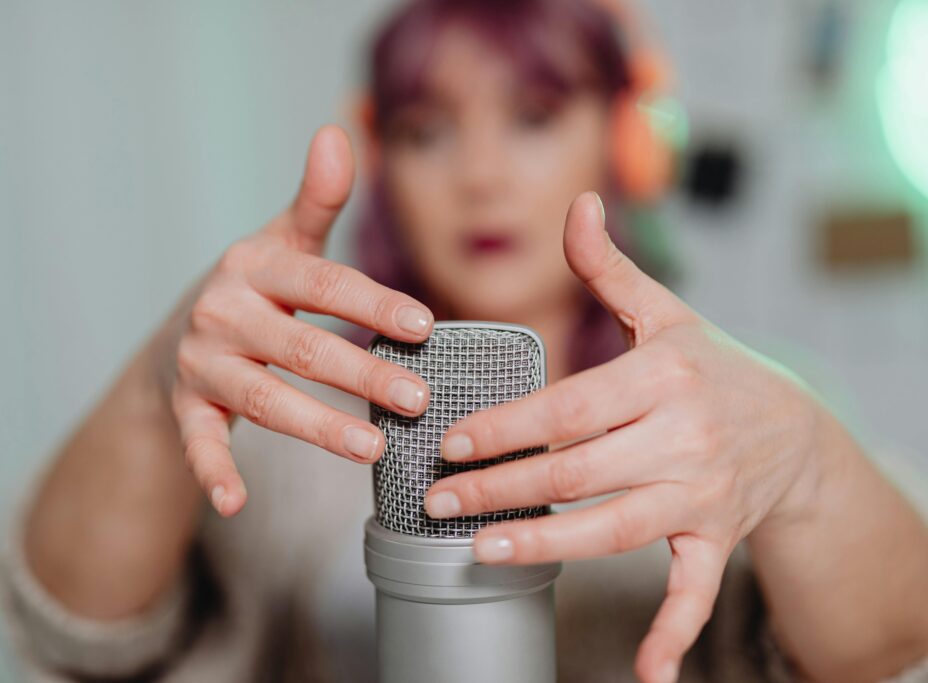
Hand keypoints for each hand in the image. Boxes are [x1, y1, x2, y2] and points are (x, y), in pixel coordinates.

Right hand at [155, 126, 432, 516]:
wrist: (176, 342)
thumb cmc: (251, 291)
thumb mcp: (281, 243)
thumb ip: (317, 199)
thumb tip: (339, 129)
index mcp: (252, 266)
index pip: (321, 283)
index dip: (373, 303)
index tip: (426, 326)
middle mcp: (221, 312)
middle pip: (301, 346)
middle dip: (363, 373)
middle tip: (420, 398)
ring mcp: (200, 364)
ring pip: (263, 398)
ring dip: (317, 425)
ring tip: (373, 449)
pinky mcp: (185, 410)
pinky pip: (198, 443)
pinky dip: (213, 472)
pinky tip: (236, 502)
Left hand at [423, 192, 824, 682]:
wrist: (796, 427)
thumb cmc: (712, 366)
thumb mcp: (666, 313)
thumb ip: (609, 269)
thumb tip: (578, 205)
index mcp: (663, 376)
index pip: (570, 407)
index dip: (509, 427)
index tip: (453, 442)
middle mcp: (685, 437)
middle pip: (578, 471)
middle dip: (502, 488)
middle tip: (439, 501)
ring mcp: (703, 494)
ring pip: (616, 528)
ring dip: (548, 545)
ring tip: (482, 551)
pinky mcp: (716, 538)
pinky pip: (695, 590)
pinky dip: (673, 632)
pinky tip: (646, 672)